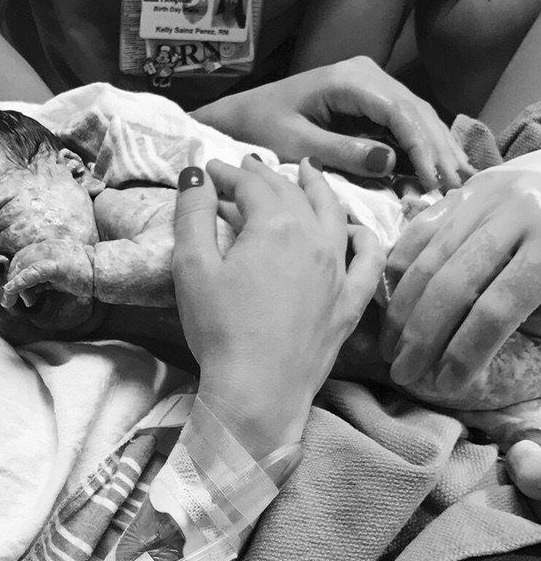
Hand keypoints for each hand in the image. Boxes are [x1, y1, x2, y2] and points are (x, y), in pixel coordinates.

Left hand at [2, 240, 94, 305]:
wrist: (100, 272)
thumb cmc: (80, 275)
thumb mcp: (55, 277)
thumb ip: (40, 281)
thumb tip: (25, 292)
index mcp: (45, 247)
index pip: (20, 258)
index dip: (12, 274)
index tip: (9, 290)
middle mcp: (44, 248)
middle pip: (17, 263)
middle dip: (10, 282)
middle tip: (9, 300)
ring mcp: (50, 255)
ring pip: (21, 268)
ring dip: (13, 287)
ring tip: (12, 302)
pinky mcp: (55, 266)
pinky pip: (31, 273)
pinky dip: (19, 282)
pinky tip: (11, 290)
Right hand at [172, 156, 384, 454]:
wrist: (258, 390)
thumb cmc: (219, 330)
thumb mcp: (192, 268)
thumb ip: (193, 215)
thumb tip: (196, 173)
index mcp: (275, 226)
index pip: (251, 184)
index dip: (228, 173)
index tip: (210, 170)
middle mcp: (315, 239)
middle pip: (290, 193)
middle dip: (264, 176)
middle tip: (245, 170)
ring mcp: (339, 270)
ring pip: (333, 214)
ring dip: (317, 189)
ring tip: (306, 173)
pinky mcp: (350, 301)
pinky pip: (367, 259)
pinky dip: (362, 236)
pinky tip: (352, 229)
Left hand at [193, 57, 472, 191]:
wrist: (236, 116)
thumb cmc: (257, 129)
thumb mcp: (296, 145)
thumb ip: (342, 152)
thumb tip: (392, 163)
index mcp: (347, 79)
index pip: (399, 112)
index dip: (423, 147)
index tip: (436, 179)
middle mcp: (365, 73)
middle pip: (415, 111)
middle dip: (438, 149)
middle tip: (460, 185)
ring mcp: (368, 83)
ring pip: (415, 115)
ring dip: (436, 147)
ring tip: (459, 180)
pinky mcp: (367, 98)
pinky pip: (401, 121)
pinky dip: (420, 145)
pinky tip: (438, 168)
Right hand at [381, 165, 540, 396]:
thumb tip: (484, 357)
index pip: (498, 310)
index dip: (466, 352)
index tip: (445, 384)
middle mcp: (515, 216)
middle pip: (454, 286)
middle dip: (423, 337)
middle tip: (404, 373)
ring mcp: (484, 199)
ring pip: (429, 261)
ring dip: (402, 311)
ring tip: (390, 348)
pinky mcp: (463, 191)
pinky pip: (419, 233)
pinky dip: (400, 271)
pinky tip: (391, 305)